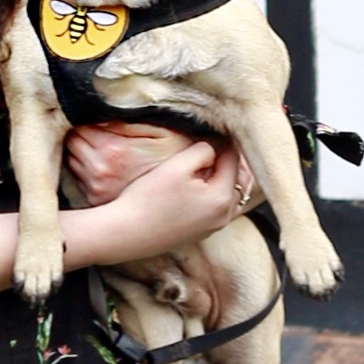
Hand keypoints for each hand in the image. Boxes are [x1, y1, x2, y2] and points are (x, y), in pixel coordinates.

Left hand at [65, 121, 195, 205]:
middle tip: (96, 130)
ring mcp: (95, 189)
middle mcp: (99, 172)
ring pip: (71, 160)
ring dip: (80, 151)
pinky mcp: (96, 200)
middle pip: (71, 144)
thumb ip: (127, 119)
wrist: (186, 192)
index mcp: (112, 150)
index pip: (79, 127)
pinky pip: (78, 178)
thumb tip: (100, 110)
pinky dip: (84, 170)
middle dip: (81, 134)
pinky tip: (104, 166)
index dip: (85, 119)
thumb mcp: (159, 129)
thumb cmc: (175, 156)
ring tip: (100, 147)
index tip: (94, 116)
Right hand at [81, 140, 248, 263]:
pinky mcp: (199, 234)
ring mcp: (212, 228)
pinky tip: (199, 186)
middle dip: (229, 161)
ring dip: (224, 179)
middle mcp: (223, 216)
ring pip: (231, 197)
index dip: (224, 141)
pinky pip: (217, 210)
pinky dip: (215, 195)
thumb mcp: (177, 165)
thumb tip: (213, 148)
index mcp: (222, 198)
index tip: (214, 129)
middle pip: (238, 180)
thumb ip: (203, 151)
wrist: (126, 234)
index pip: (234, 160)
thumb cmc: (149, 199)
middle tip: (215, 144)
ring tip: (209, 163)